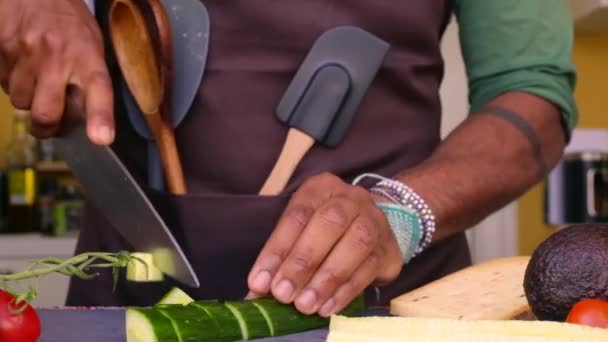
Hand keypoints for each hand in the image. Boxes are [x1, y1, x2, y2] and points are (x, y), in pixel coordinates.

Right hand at [0, 0, 113, 144]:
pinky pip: (3, 82)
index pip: (98, 89)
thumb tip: (84, 119)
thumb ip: (89, 79)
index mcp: (88, 54)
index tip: (101, 138)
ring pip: (20, 101)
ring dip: (28, 98)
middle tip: (49, 125)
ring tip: (37, 77)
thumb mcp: (91, 44)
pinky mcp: (0, 48)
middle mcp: (57, 55)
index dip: (100, 117)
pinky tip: (22, 64)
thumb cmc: (69, 20)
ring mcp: (25, 52)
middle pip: (46, 113)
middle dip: (46, 127)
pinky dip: (12, 81)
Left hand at [247, 173, 401, 315]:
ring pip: (355, 245)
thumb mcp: (300, 230)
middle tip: (283, 293)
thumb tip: (256, 290)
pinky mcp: (389, 249)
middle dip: (303, 261)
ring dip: (327, 278)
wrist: (371, 225)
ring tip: (305, 305)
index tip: (259, 281)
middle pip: (329, 223)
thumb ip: (280, 256)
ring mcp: (375, 221)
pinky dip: (346, 290)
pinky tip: (327, 307)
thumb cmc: (324, 228)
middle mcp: (351, 198)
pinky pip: (370, 268)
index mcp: (321, 188)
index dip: (277, 249)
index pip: (297, 214)